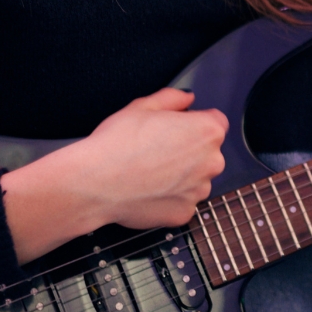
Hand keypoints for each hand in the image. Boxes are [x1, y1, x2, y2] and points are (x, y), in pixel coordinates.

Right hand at [0, 88, 226, 262]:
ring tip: (150, 173)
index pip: (215, 122)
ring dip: (181, 177)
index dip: (193, 123)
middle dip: (190, 151)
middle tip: (158, 152)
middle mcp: (211, 162)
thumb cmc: (117, 143)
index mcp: (207, 131)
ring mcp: (199, 191)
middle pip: (208, 153)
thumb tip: (188, 98)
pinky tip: (147, 191)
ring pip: (196, 180)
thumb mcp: (143, 106)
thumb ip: (173, 98)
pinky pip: (182, 202)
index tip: (175, 129)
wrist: (96, 183)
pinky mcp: (185, 213)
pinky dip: (169, 198)